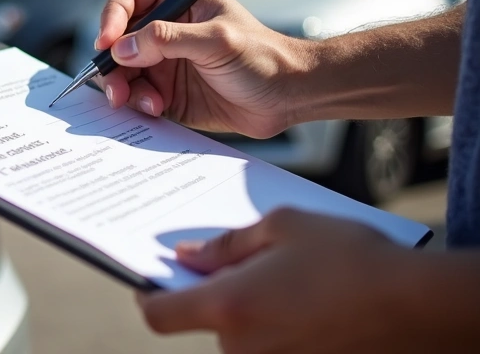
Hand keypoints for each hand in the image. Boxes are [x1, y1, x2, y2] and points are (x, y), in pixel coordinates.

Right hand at [95, 0, 306, 137]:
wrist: (287, 97)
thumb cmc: (264, 57)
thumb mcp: (216, 41)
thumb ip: (167, 40)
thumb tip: (122, 47)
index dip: (111, 17)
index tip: (107, 43)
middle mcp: (163, 24)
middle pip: (115, 36)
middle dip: (111, 63)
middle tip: (115, 87)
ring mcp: (162, 58)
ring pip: (120, 69)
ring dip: (123, 88)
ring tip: (143, 103)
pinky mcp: (164, 88)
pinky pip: (135, 94)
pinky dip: (137, 104)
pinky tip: (158, 109)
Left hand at [137, 208, 417, 353]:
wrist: (421, 306)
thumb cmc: (352, 259)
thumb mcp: (283, 227)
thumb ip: (226, 244)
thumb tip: (189, 256)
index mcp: (228, 307)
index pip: (157, 314)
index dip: (148, 293)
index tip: (152, 276)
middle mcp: (243, 347)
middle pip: (208, 320)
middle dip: (222, 292)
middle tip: (251, 260)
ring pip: (245, 333)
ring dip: (256, 308)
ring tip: (295, 277)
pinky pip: (276, 344)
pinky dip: (283, 324)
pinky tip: (311, 299)